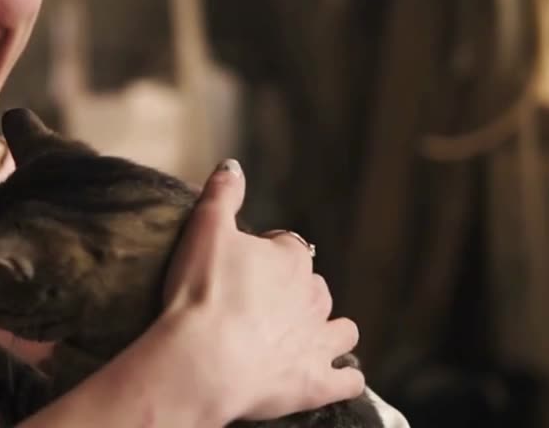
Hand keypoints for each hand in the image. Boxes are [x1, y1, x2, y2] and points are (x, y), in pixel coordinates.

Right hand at [161, 160, 364, 421]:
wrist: (203, 359)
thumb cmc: (201, 291)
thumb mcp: (204, 229)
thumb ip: (222, 194)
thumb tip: (232, 165)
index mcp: (290, 259)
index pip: (286, 246)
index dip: (266, 254)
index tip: (242, 267)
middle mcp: (314, 297)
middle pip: (314, 288)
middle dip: (297, 293)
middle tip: (262, 305)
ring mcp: (318, 342)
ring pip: (342, 330)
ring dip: (329, 331)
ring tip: (304, 337)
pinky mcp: (317, 383)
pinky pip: (347, 379)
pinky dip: (342, 378)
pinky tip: (334, 378)